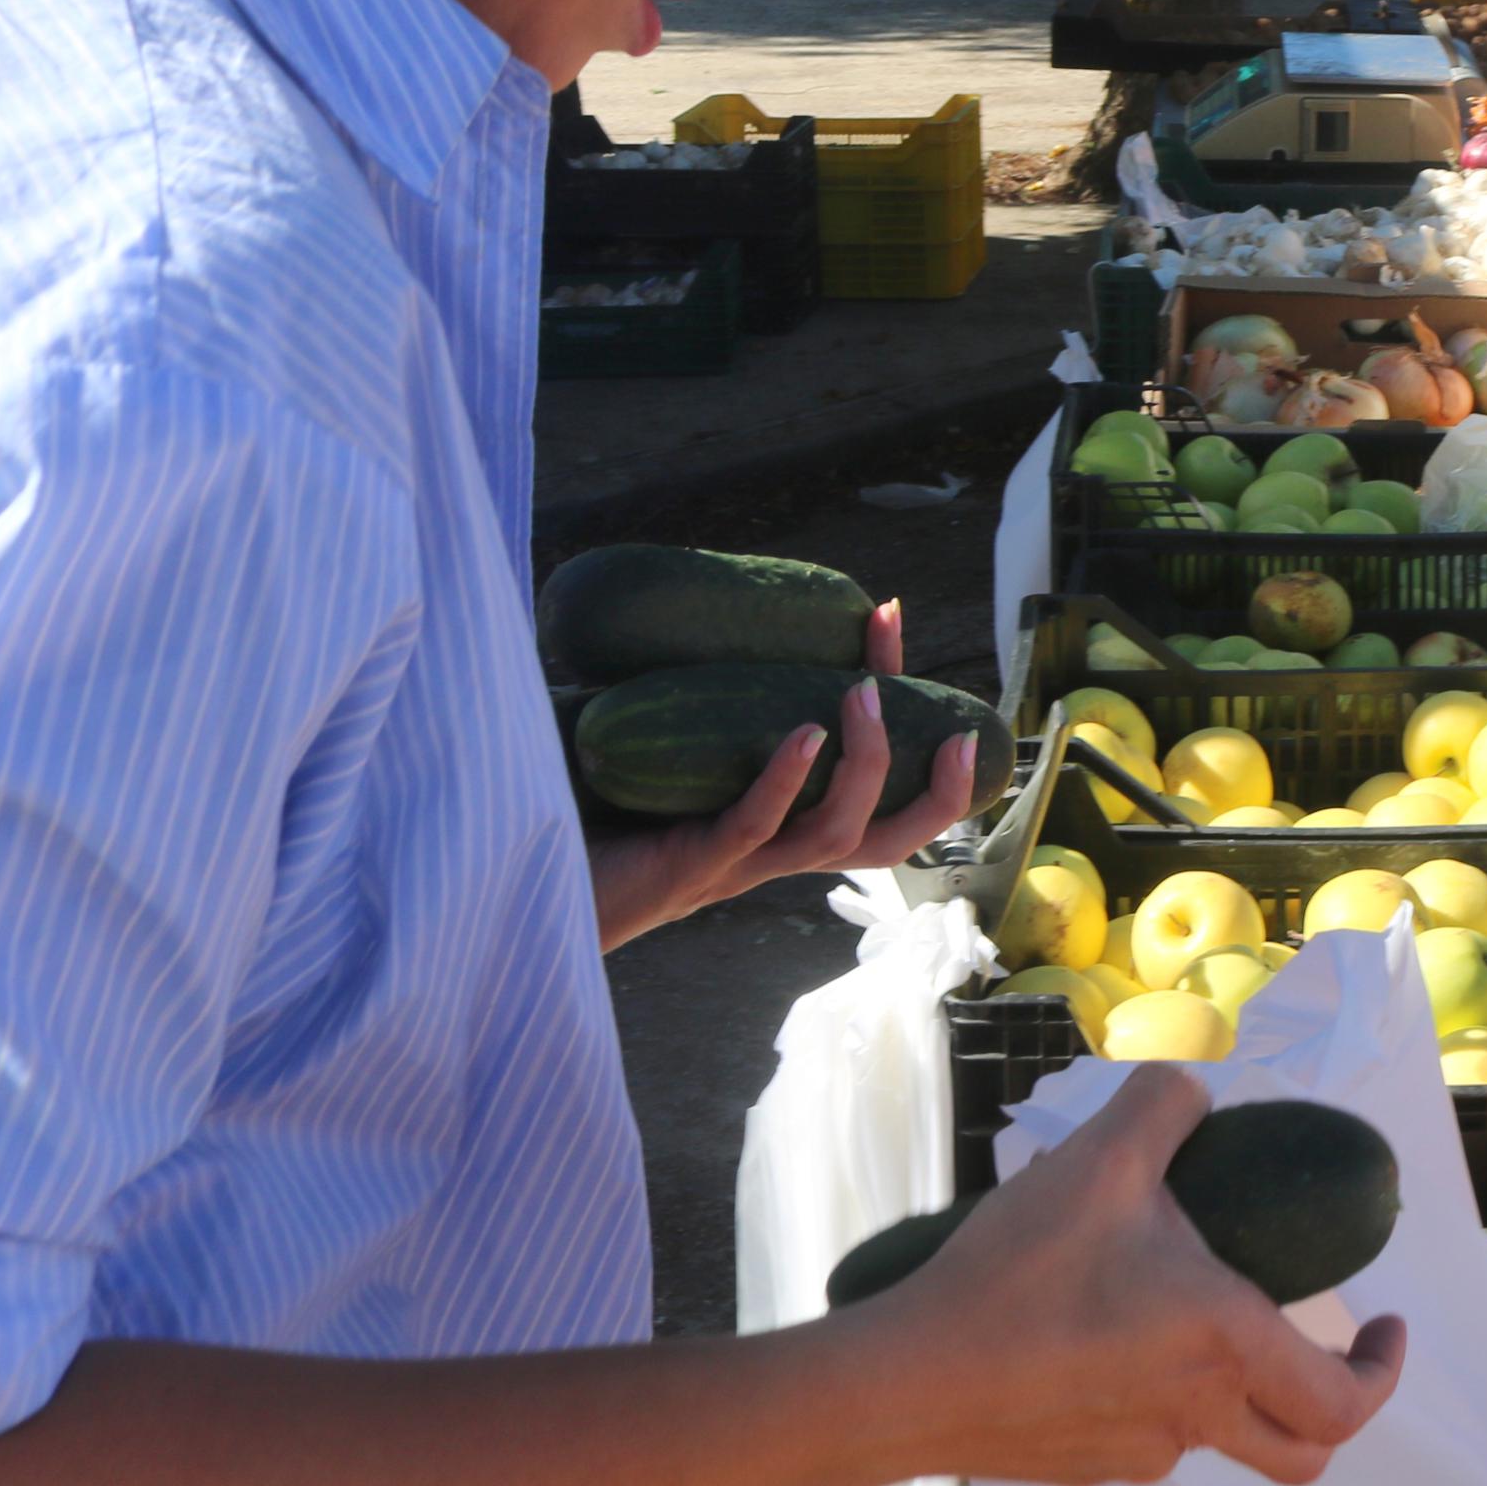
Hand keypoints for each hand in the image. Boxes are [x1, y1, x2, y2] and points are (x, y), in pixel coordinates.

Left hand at [585, 600, 980, 948]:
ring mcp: (735, 865)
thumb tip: (670, 594)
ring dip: (864, 766)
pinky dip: (786, 779)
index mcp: (778, 828)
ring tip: (857, 698)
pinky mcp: (692, 867)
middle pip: (888, 843)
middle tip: (959, 734)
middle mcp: (771, 852)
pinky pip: (755, 828)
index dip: (899, 716)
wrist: (528, 891)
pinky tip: (800, 734)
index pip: (868, 789)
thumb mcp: (663, 743)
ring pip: (836, 838)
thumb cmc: (585, 815)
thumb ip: (677, 686)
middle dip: (937, 794)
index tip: (886, 622)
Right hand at [856, 1066, 1406, 1485]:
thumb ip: (1163, 1103)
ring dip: (1233, 1386)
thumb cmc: (1017, 1275)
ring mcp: (1139, 1454)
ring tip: (1183, 1304)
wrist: (907, 1379)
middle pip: (1302, 1452)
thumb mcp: (1099, 1159)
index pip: (1343, 1401)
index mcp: (1224, 1346)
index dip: (1383, 1372)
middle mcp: (1195, 1415)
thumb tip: (1193, 1087)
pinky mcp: (1085, 1466)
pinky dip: (1158, 1394)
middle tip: (1329, 1349)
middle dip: (1334, 1405)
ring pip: (1220, 1436)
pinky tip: (1104, 1334)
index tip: (1386, 1327)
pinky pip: (1149, 1437)